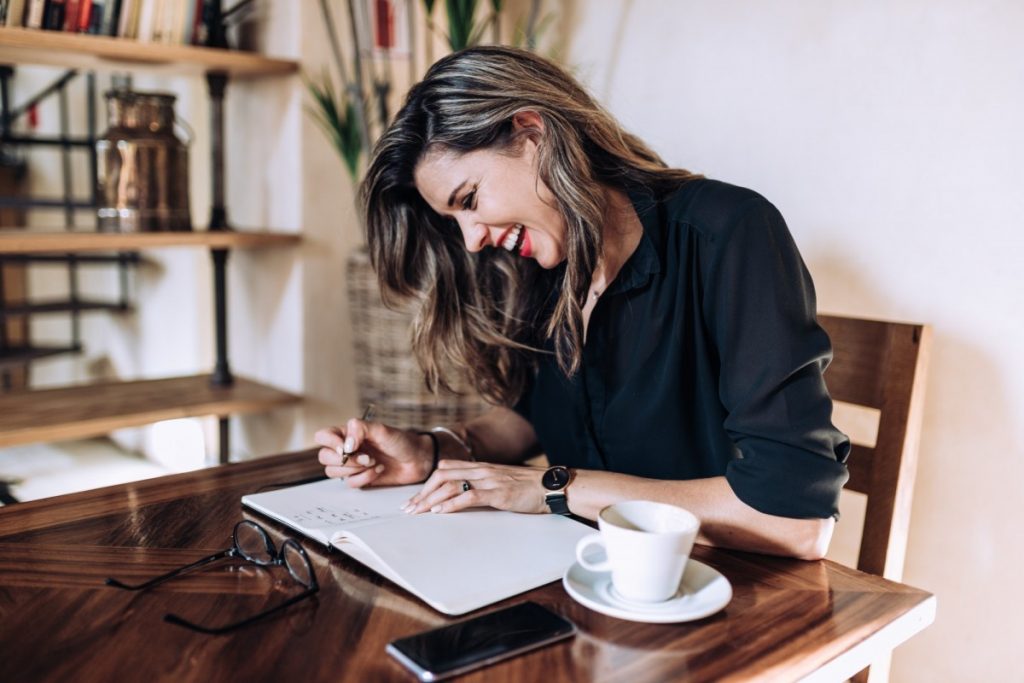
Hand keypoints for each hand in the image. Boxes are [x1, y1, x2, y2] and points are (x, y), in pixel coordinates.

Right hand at [314, 418, 432, 487]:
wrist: (417, 460)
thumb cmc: (401, 441)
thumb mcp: (382, 430)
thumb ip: (361, 429)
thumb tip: (345, 444)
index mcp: (348, 433)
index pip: (323, 436)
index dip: (330, 443)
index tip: (345, 448)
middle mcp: (347, 449)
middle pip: (324, 457)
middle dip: (345, 460)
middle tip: (367, 458)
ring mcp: (352, 465)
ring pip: (333, 471)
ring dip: (354, 470)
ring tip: (374, 463)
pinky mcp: (360, 479)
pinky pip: (349, 484)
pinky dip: (364, 478)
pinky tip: (378, 471)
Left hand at [401, 460, 549, 514]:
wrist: (551, 487)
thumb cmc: (529, 488)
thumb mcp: (502, 483)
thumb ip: (484, 486)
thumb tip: (466, 496)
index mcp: (481, 467)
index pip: (446, 469)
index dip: (427, 484)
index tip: (415, 499)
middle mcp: (482, 470)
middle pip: (442, 476)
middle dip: (422, 493)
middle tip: (409, 508)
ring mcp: (489, 480)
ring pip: (451, 485)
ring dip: (430, 500)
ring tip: (417, 512)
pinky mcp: (497, 493)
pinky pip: (468, 496)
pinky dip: (450, 504)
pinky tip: (439, 512)